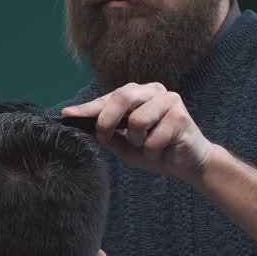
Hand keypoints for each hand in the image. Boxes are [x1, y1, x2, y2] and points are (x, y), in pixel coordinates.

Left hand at [62, 82, 212, 184]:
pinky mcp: (181, 116)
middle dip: (107, 120)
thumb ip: (108, 135)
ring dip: (138, 142)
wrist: (189, 164)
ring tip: (148, 146)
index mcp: (139, 94)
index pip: (109, 97)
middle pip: (123, 96)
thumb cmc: (156, 151)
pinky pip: (153, 139)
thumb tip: (85, 128)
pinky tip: (163, 151)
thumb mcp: (125, 145)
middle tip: (104, 137)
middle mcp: (154, 91)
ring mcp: (169, 101)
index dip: (88, 108)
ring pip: (137, 120)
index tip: (68, 114)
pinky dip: (153, 152)